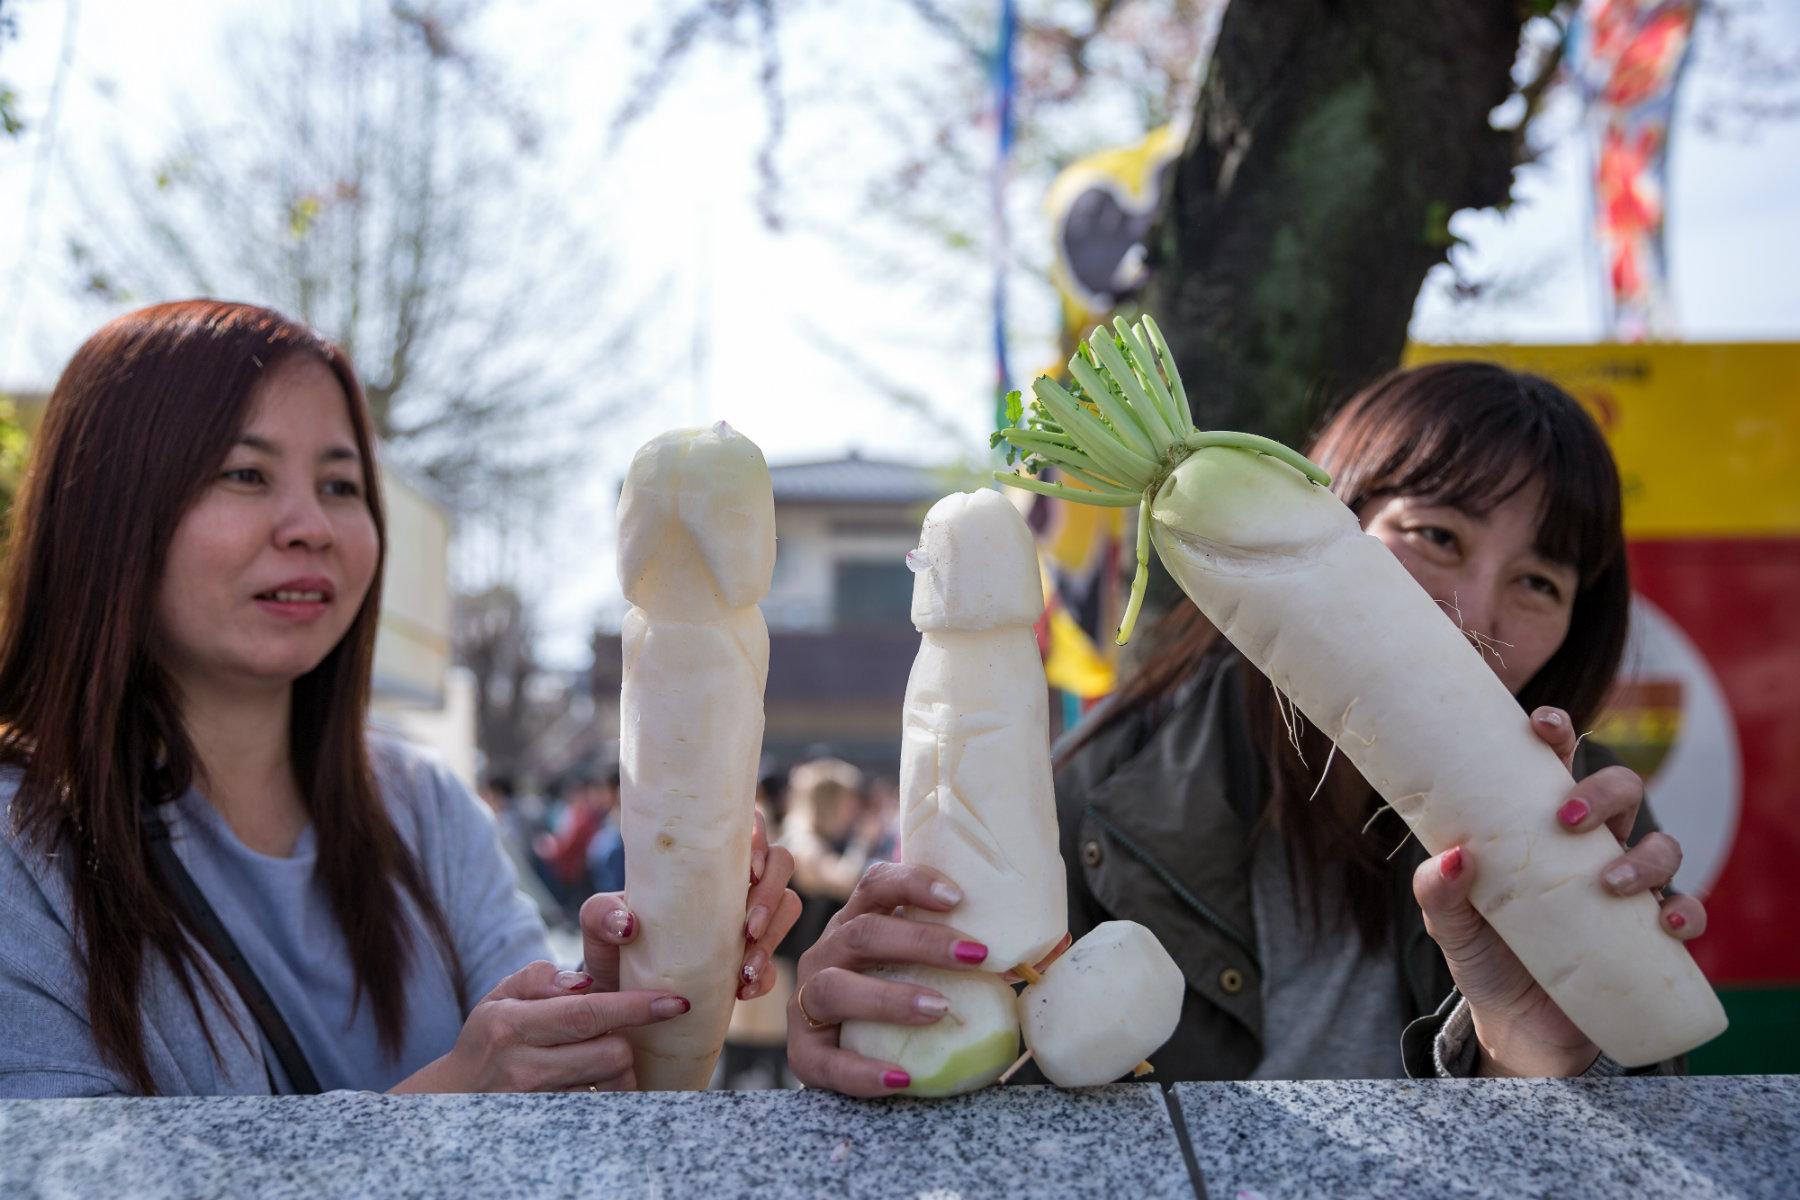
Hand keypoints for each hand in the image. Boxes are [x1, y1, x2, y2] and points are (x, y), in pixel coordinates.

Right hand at [391, 961, 686, 1092]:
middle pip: (612, 1054)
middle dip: (625, 1039)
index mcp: (512, 1026)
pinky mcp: (551, 1128)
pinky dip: (607, 1093)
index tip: (676, 1002)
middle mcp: (524, 1069)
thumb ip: (540, 977)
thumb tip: (584, 981)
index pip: (587, 1014)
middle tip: (612, 1032)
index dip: (636, 1007)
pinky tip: (592, 1083)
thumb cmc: (489, 1038)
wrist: (456, 1099)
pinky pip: (601, 1109)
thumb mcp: (501, 996)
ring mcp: (538, 1105)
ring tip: (595, 1058)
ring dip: (617, 1069)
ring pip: (612, 1085)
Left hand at [576, 809, 800, 1000]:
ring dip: (772, 937)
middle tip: (745, 929)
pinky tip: (741, 991)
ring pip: (788, 908)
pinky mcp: (752, 963)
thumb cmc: (612, 947)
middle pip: (781, 865)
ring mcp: (749, 922)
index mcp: (704, 861)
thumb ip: (600, 914)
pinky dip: (764, 977)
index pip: (746, 829)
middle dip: (770, 895)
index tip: (749, 867)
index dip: (759, 837)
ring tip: (744, 970)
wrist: (619, 1001)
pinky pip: (776, 965)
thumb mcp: (597, 925)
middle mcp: (734, 884)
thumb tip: (628, 924)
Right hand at [786, 861, 986, 1096]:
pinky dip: (863, 1070)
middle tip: (974, 954)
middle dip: (920, 940)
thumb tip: (1030, 966)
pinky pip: (827, 1060)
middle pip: (863, 933)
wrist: (838, 1061)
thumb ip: (951, 965)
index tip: (958, 896)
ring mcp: (806, 1003)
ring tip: (940, 1009)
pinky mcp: (801, 1054)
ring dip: (889, 997)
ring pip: (834, 988)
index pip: (875, 886)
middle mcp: (825, 955)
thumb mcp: (913, 973)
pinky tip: (902, 1078)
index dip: (912, 883)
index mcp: (854, 925)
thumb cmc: (892, 1008)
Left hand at [1412, 705, 1706, 1076]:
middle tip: (1567, 817)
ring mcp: (1625, 888)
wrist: (1514, 1029)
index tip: (1542, 725)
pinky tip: (1667, 923)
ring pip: (1662, 845)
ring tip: (1608, 883)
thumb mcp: (1450, 927)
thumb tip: (1455, 858)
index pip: (1554, 763)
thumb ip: (1439, 895)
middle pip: (1621, 791)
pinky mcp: (1649, 936)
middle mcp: (1589, 848)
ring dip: (1645, 855)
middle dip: (1603, 790)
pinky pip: (1686, 911)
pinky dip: (1687, 912)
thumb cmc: (1485, 956)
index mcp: (1538, 826)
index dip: (1556, 732)